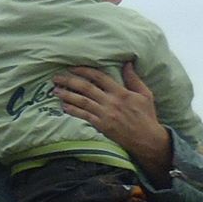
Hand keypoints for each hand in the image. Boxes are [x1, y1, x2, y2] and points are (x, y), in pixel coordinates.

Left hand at [53, 64, 171, 178]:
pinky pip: (83, 116)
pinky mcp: (101, 125)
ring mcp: (105, 114)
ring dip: (67, 95)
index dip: (84, 70)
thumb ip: (134, 79)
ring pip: (82, 101)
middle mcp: (111, 102)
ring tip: (55, 90)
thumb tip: (127, 63)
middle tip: (56, 77)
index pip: (99, 77)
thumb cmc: (147, 116)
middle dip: (69, 81)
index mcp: (121, 92)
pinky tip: (63, 106)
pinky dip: (73, 110)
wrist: (147, 139)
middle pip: (86, 88)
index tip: (72, 67)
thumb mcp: (145, 94)